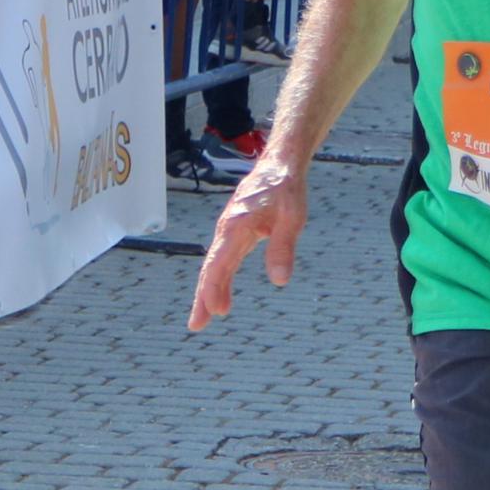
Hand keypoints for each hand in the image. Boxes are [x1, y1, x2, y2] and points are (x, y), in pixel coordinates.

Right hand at [188, 162, 303, 330]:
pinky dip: (217, 279)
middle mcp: (227, 229)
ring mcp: (229, 231)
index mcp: (237, 225)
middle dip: (203, 297)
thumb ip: (283, 247)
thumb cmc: (286, 188)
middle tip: (196, 325)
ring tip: (204, 318)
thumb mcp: (293, 217)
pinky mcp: (235, 232)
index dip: (215, 287)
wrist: (279, 164)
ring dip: (208, 292)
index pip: (221, 262)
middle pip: (211, 268)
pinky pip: (222, 260)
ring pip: (214, 266)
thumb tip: (279, 281)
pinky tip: (220, 296)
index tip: (214, 310)